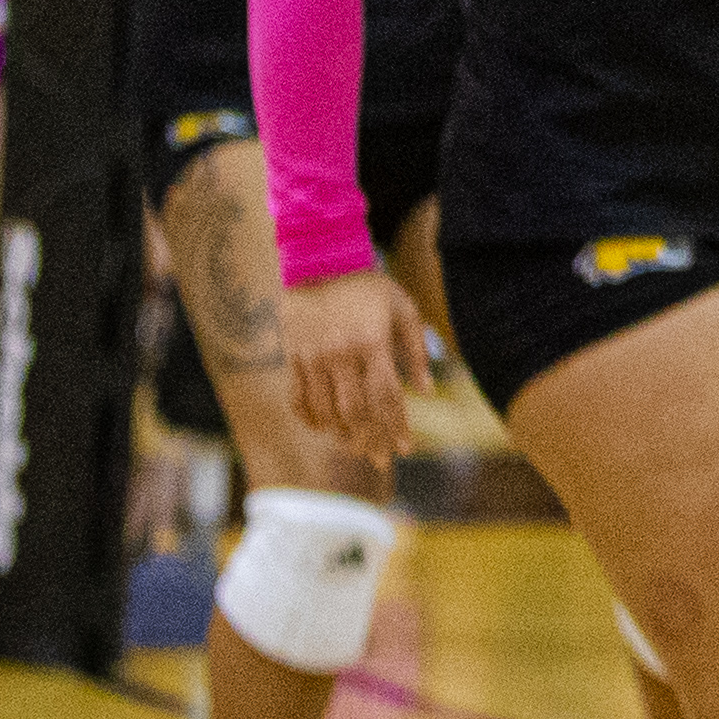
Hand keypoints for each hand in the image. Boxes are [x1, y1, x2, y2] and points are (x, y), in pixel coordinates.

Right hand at [280, 263, 428, 453]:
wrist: (319, 259)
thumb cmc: (369, 285)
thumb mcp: (403, 309)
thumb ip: (415, 351)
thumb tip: (427, 393)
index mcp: (372, 343)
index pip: (386, 397)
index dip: (396, 427)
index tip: (406, 449)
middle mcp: (341, 355)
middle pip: (355, 411)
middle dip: (370, 440)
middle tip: (381, 459)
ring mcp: (312, 357)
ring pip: (326, 410)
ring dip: (341, 434)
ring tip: (355, 446)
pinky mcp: (292, 356)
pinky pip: (298, 398)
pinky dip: (309, 419)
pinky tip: (322, 429)